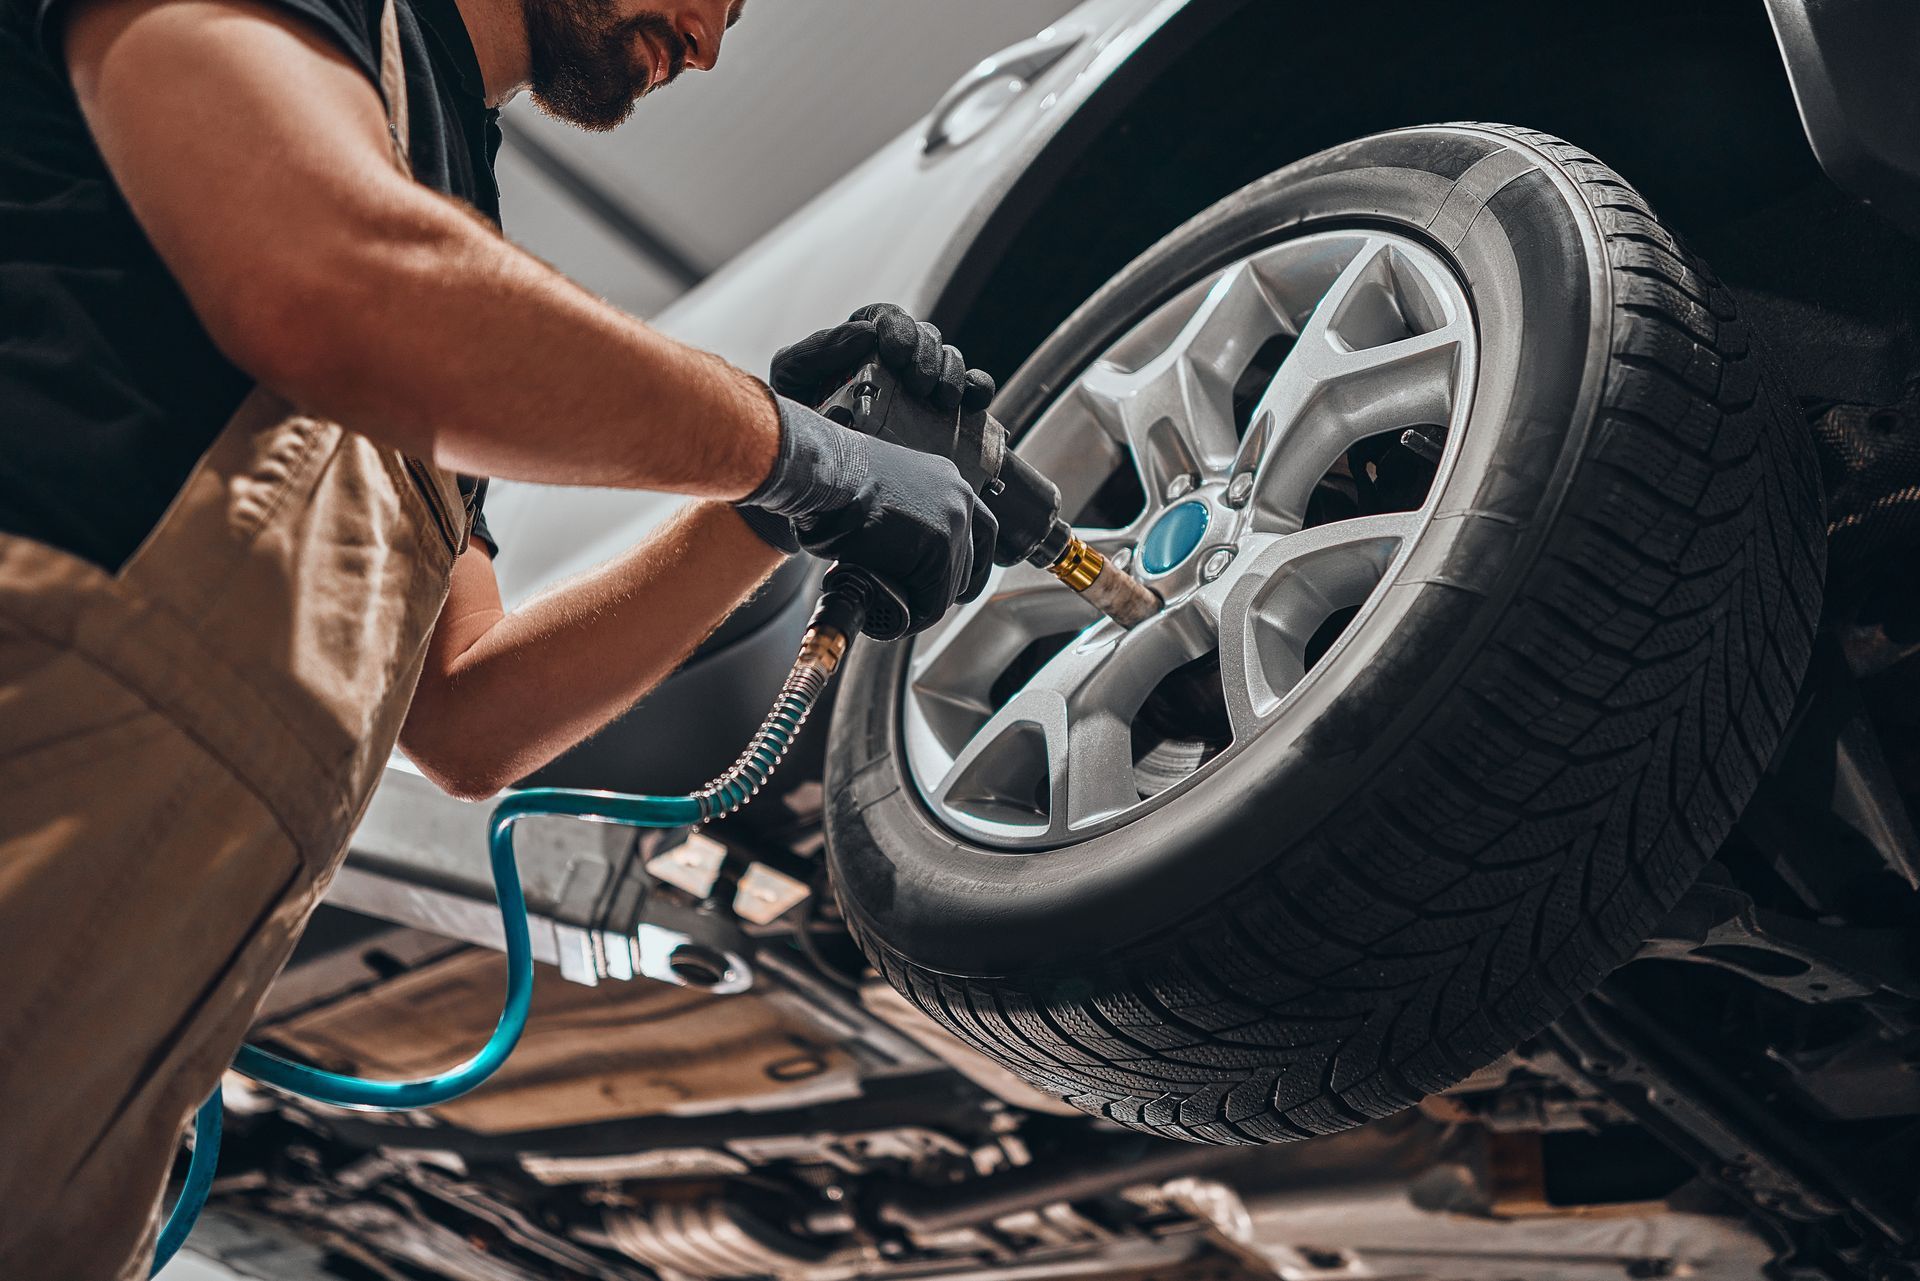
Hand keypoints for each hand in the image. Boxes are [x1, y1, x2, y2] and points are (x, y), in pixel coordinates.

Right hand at [742, 397, 996, 633]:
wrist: (822, 474)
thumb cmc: (833, 481)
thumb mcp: (881, 489)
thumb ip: (902, 514)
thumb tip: (897, 548)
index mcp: (945, 478)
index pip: (979, 528)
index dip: (968, 560)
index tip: (955, 579)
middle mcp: (957, 496)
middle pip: (968, 558)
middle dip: (945, 584)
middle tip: (916, 598)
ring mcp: (953, 522)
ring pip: (952, 582)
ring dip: (928, 600)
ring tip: (900, 609)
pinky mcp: (939, 549)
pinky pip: (934, 598)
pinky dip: (918, 614)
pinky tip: (898, 617)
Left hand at [771, 303, 995, 412]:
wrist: (820, 478)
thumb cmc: (798, 427)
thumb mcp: (792, 381)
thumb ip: (815, 352)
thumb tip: (864, 333)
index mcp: (857, 343)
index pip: (883, 317)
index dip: (896, 327)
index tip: (894, 353)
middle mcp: (892, 359)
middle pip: (923, 334)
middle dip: (925, 353)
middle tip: (917, 384)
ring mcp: (920, 383)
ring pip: (948, 355)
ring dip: (950, 371)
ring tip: (941, 401)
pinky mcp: (944, 409)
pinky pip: (973, 385)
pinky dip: (978, 387)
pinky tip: (972, 401)